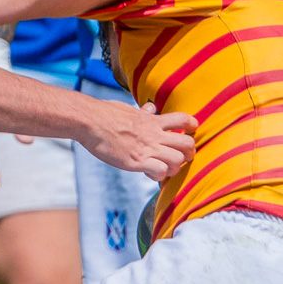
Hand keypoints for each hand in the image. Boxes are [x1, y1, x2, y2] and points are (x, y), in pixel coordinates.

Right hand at [81, 101, 196, 182]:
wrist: (91, 122)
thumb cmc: (105, 114)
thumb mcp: (128, 109)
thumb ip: (142, 112)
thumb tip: (150, 108)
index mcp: (152, 120)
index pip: (182, 119)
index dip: (191, 126)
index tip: (190, 132)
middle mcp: (154, 134)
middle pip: (187, 143)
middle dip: (188, 153)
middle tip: (181, 158)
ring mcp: (146, 148)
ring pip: (177, 160)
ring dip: (174, 167)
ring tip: (165, 169)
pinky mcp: (137, 161)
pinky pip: (161, 171)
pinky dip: (160, 176)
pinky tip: (151, 174)